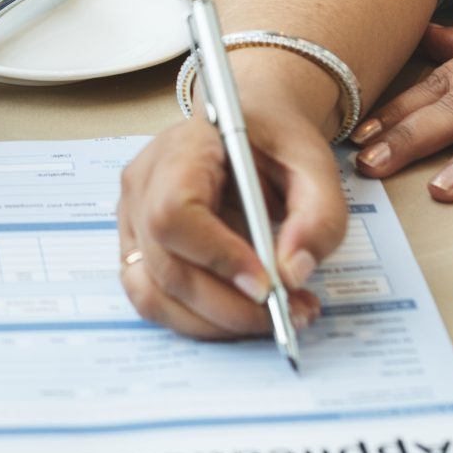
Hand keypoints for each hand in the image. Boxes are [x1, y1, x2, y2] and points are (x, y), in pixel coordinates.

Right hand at [115, 59, 343, 339]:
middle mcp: (143, 184)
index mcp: (181, 149)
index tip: (267, 284)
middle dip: (228, 306)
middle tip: (287, 314)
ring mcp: (133, 219)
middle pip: (165, 264)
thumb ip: (318, 214)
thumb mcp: (315, 163)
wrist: (252, 128)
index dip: (217, 257)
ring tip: (273, 319)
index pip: (174, 211)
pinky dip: (200, 321)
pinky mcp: (139, 249)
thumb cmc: (276, 140)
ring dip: (213, 323)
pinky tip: (243, 315)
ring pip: (153, 294)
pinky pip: (155, 300)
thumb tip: (294, 273)